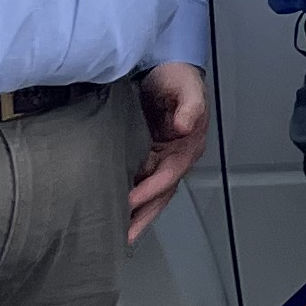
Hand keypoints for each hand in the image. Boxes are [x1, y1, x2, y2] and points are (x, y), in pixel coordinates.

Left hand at [126, 63, 210, 241]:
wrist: (166, 67)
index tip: (129, 202)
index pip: (167, 175)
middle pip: (160, 195)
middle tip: (124, 238)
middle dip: (144, 217)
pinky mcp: (148, 156)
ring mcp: (162, 159)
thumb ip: (189, 104)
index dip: (149, 191)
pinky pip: (140, 183)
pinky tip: (116, 209)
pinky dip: (131, 199)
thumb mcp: (186, 86)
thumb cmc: (177, 78)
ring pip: (150, 194)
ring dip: (137, 215)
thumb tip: (184, 125)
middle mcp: (176, 157)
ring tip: (118, 235)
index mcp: (187, 146)